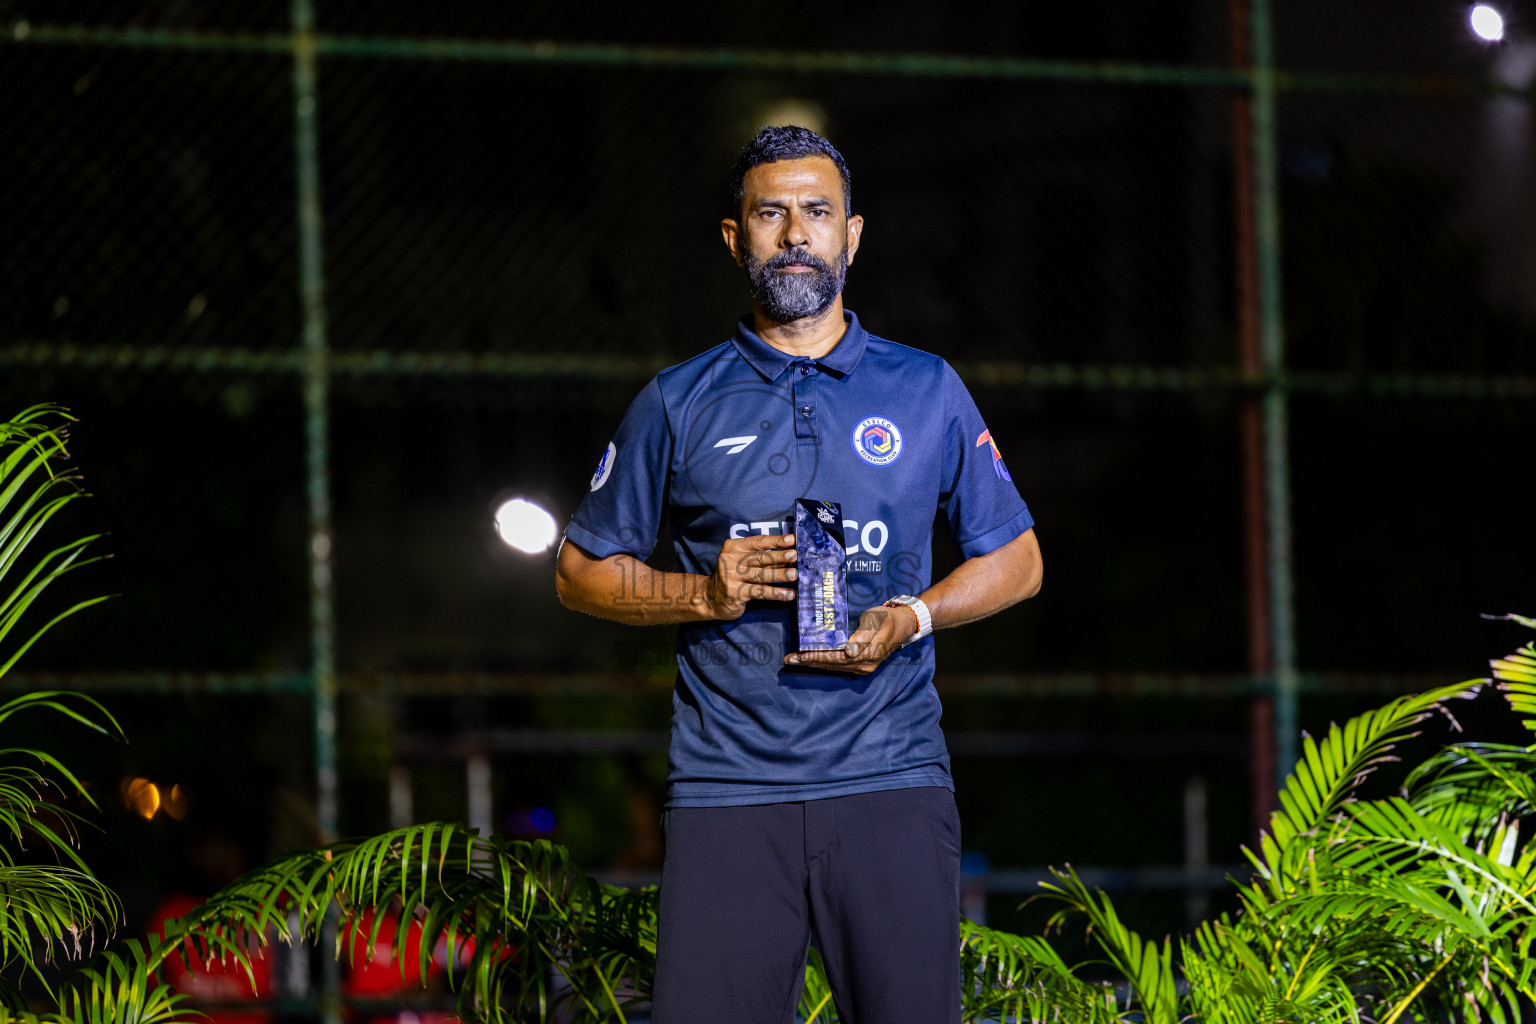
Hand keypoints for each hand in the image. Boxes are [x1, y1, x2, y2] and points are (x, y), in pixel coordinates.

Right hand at [706, 533, 796, 619]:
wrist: (710, 598)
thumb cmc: (733, 576)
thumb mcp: (741, 561)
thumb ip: (759, 556)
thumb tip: (787, 554)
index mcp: (733, 547)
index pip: (758, 542)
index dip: (776, 541)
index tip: (791, 540)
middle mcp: (731, 560)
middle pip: (760, 557)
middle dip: (779, 556)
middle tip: (795, 556)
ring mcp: (732, 577)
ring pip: (760, 575)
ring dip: (779, 574)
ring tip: (794, 575)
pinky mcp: (735, 593)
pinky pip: (759, 592)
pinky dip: (776, 593)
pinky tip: (788, 594)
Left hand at [785, 603, 917, 674]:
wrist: (902, 624)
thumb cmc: (887, 619)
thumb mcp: (876, 622)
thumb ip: (863, 636)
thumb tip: (850, 652)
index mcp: (867, 655)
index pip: (837, 658)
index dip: (818, 657)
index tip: (801, 655)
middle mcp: (863, 665)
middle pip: (831, 665)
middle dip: (809, 662)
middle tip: (789, 659)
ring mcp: (861, 666)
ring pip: (833, 666)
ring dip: (813, 664)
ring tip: (794, 660)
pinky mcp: (859, 663)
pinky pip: (837, 664)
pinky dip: (822, 662)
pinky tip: (810, 659)